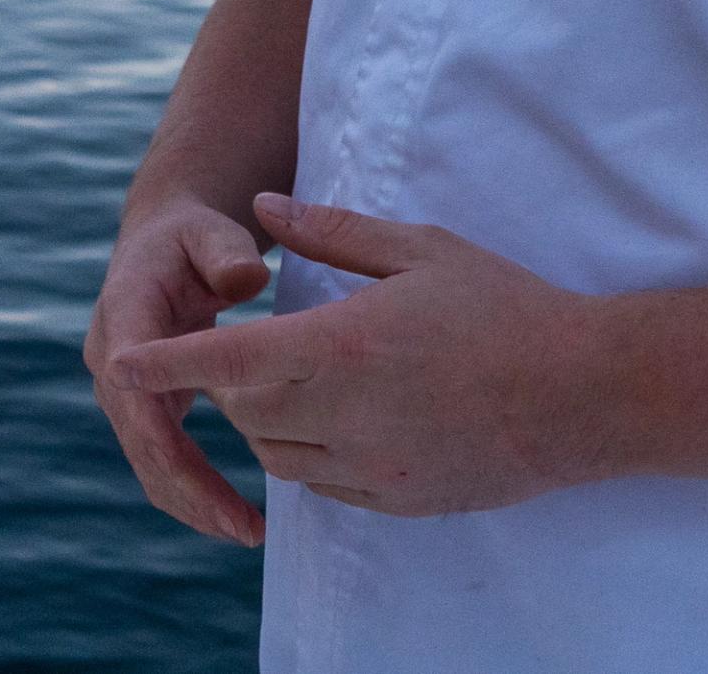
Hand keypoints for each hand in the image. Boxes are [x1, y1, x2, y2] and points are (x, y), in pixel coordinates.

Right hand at [83, 195, 277, 544]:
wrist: (163, 241)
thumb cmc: (192, 236)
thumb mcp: (210, 231)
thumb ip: (227, 251)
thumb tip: (250, 280)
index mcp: (124, 319)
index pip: (136, 392)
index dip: (167, 442)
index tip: (208, 480)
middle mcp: (111, 361)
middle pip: (141, 442)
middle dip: (190, 491)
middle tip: (245, 530)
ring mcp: (122, 390)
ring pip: (147, 462)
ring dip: (191, 503)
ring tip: (246, 533)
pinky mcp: (142, 407)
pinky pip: (159, 459)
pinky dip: (192, 491)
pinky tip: (233, 516)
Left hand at [106, 192, 600, 518]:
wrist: (587, 394)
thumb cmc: (506, 307)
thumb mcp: (420, 248)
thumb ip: (331, 231)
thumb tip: (263, 207)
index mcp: (342, 347)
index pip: (225, 362)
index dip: (167, 363)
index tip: (120, 363)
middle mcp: (345, 417)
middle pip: (243, 412)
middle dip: (231, 383)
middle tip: (253, 345)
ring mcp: (372, 469)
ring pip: (277, 456)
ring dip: (268, 421)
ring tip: (303, 378)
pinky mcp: (397, 501)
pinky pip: (322, 485)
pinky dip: (312, 455)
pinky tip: (344, 419)